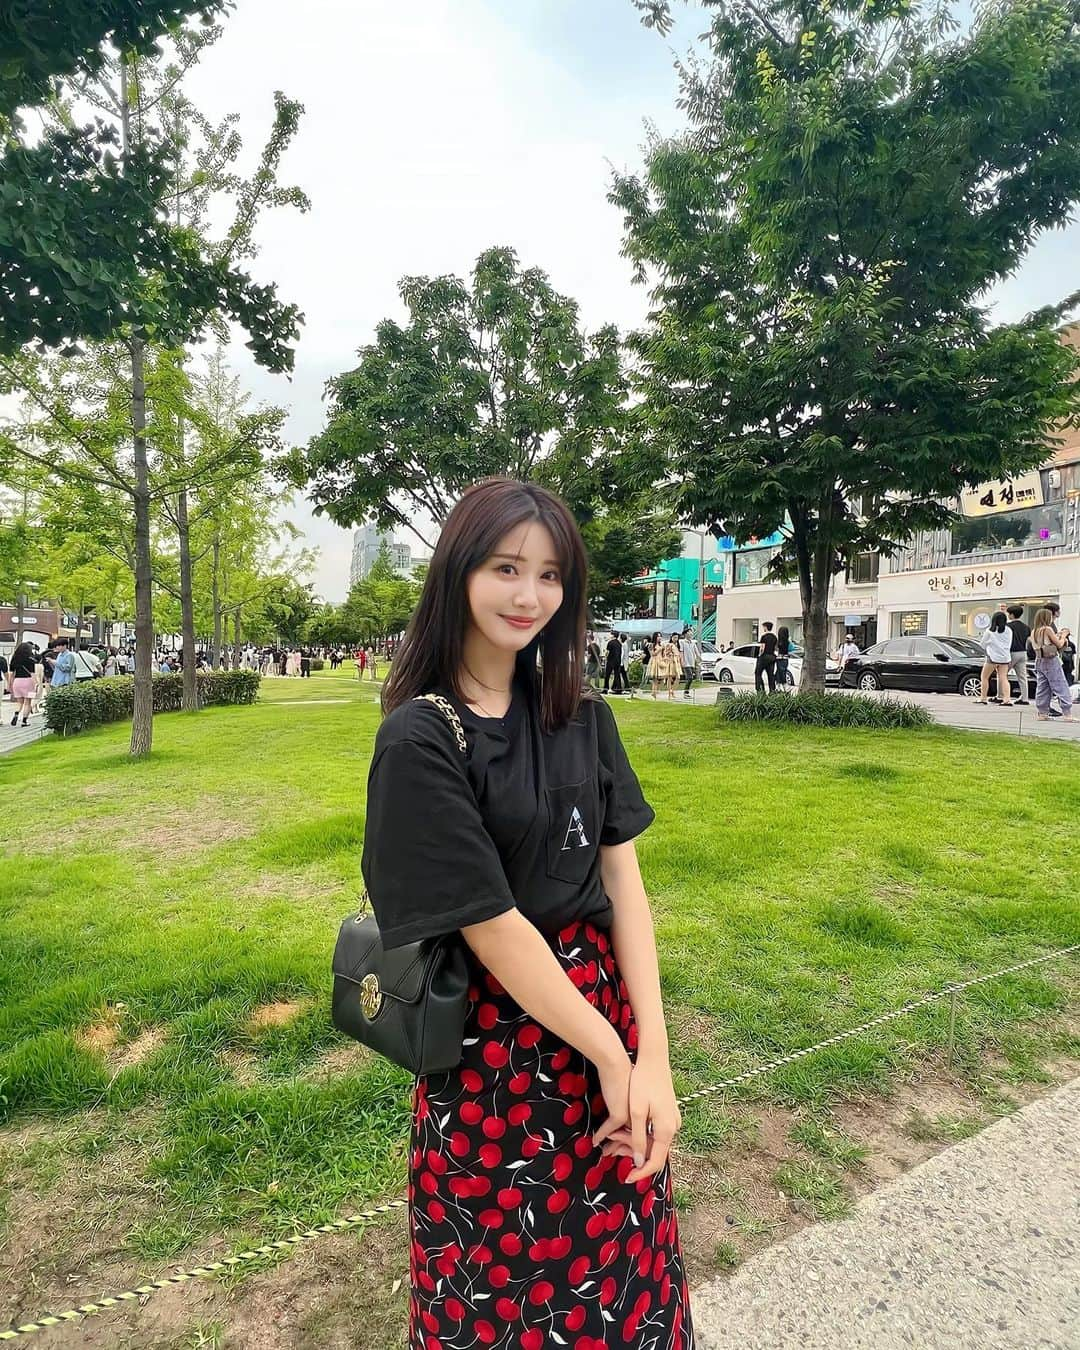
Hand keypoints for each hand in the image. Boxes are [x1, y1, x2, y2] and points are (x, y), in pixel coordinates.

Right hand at [592, 1045, 632, 1149]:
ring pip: (624, 1139)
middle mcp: (642, 1118)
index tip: (620, 1148)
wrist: (616, 1064)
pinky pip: (610, 1130)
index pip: (642, 1135)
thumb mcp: (628, 1097)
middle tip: (610, 1153)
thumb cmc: (622, 1077)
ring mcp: (632, 1117)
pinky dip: (602, 1135)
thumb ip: (628, 1112)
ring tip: (604, 1152)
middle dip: (622, 1149)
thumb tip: (623, 1124)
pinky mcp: (620, 1115)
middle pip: (633, 1140)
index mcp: (647, 1114)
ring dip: (613, 1146)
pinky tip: (595, 1140)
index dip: (630, 1144)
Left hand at [598, 1052, 681, 1182]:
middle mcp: (673, 1128)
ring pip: (652, 1141)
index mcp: (666, 1130)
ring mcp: (672, 1120)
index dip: (641, 1172)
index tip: (627, 1178)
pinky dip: (639, 1134)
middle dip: (631, 1154)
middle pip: (653, 1152)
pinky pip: (654, 1131)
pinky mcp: (668, 1113)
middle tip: (610, 1151)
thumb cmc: (643, 1082)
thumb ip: (638, 1138)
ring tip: (611, 1139)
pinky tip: (624, 1130)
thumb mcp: (636, 1112)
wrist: (653, 1059)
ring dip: (632, 1143)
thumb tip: (638, 1161)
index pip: (656, 1161)